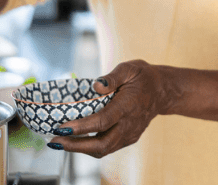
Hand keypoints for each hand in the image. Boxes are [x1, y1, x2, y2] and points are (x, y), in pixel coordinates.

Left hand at [47, 60, 170, 157]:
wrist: (163, 91)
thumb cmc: (143, 77)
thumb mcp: (129, 68)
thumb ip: (113, 77)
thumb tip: (96, 85)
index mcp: (128, 106)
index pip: (103, 121)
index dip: (81, 127)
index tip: (61, 127)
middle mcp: (129, 124)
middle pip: (101, 144)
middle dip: (75, 145)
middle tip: (54, 140)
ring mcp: (130, 134)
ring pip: (103, 149)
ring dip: (80, 148)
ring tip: (60, 142)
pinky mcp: (128, 138)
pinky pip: (107, 147)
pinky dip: (89, 147)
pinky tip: (75, 140)